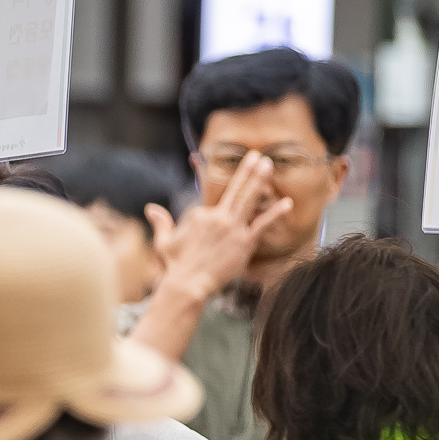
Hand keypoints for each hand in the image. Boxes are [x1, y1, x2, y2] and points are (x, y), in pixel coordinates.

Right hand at [143, 152, 295, 304]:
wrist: (187, 284)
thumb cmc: (174, 266)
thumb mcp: (164, 242)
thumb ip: (162, 222)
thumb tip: (151, 208)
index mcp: (200, 215)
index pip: (213, 202)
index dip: (220, 198)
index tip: (229, 187)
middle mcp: (217, 217)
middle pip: (235, 189)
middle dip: (247, 170)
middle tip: (257, 156)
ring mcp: (232, 228)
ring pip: (248, 199)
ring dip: (259, 180)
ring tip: (268, 165)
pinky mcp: (244, 242)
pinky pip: (262, 224)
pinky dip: (275, 213)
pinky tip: (287, 203)